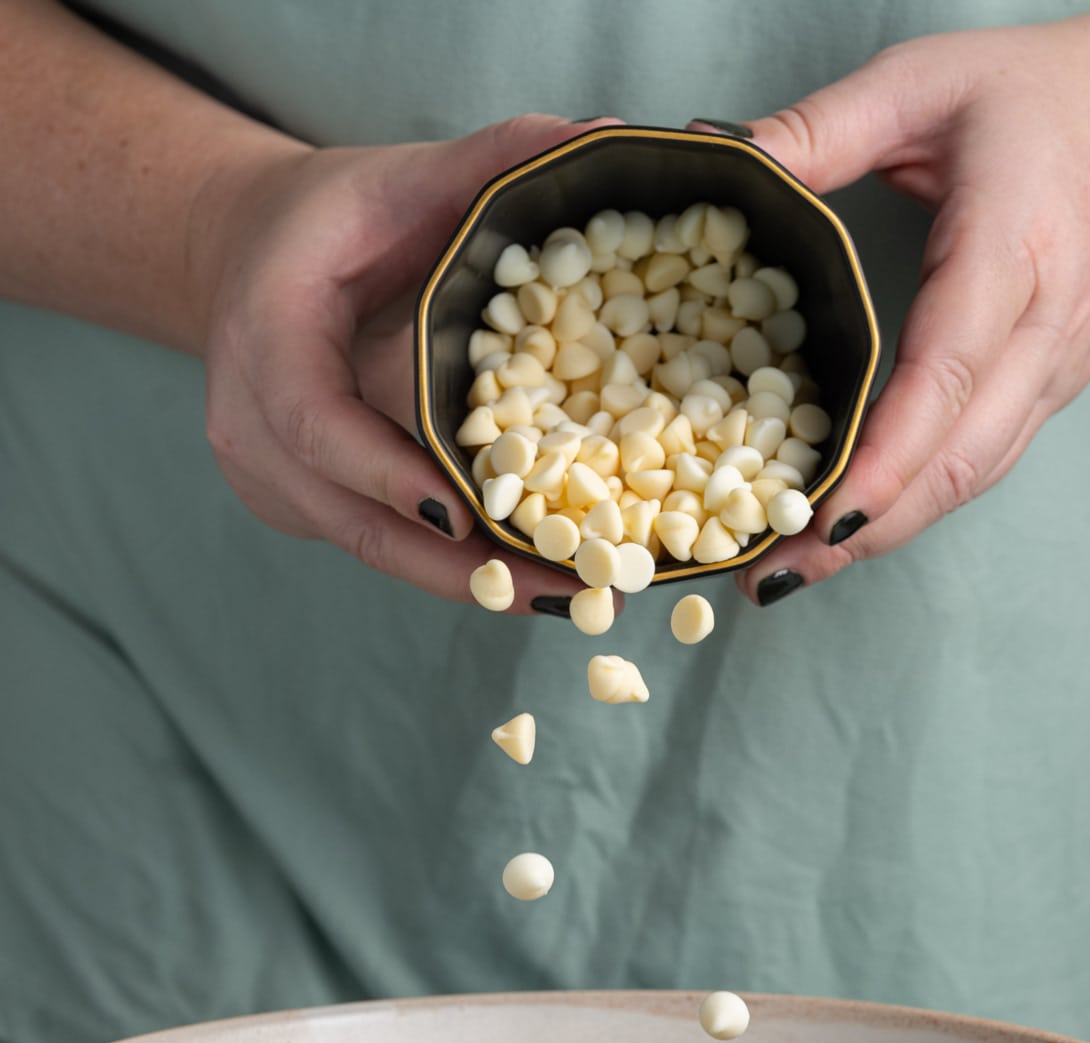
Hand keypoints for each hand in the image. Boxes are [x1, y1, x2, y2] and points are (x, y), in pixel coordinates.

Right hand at [196, 117, 605, 611]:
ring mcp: (266, 479)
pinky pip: (374, 545)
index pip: (320, 425)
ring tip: (562, 598)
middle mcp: (248, 426)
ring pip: (370, 549)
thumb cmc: (323, 219)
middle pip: (354, 521)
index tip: (467, 521)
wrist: (241, 257)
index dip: (391, 477)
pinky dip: (446, 564)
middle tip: (558, 592)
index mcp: (263, 338)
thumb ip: (486, 163)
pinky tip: (522, 573)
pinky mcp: (296, 508)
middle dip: (460, 567)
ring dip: (466, 581)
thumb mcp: (395, 177)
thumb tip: (592, 141)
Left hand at [716, 1, 1089, 599]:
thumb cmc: (1042, 97)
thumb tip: (719, 153)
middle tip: (774, 574)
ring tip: (792, 571)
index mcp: (1016, 246)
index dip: (887, 457)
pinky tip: (847, 529)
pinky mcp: (1048, 391)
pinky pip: (977, 463)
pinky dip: (911, 506)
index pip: (950, 372)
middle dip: (866, 530)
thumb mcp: (923, 82)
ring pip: (970, 477)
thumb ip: (822, 128)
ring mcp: (1055, 369)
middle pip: (959, 457)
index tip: (823, 518)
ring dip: (884, 535)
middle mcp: (1046, 326)